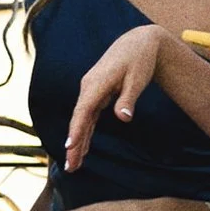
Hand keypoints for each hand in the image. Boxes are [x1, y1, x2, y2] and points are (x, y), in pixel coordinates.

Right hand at [65, 27, 167, 169]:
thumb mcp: (137, 79)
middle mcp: (88, 88)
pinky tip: (81, 148)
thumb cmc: (139, 60)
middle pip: (78, 120)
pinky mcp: (96, 94)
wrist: (138, 42)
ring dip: (77, 142)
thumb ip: (127, 99)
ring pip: (81, 120)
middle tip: (70, 167)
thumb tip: (123, 118)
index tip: (70, 147)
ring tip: (73, 165)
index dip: (76, 130)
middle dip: (73, 144)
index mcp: (96, 84)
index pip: (83, 111)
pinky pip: (88, 117)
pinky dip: (84, 132)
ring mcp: (90, 91)